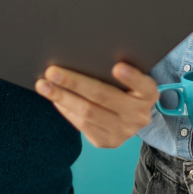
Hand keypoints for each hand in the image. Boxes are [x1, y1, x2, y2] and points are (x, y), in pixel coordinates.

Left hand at [35, 63, 157, 147]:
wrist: (131, 117)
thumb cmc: (126, 87)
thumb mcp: (130, 78)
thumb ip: (116, 68)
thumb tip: (80, 52)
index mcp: (149, 94)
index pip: (143, 85)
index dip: (131, 77)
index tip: (117, 66)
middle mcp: (139, 114)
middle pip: (104, 96)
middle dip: (75, 82)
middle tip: (52, 71)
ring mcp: (124, 131)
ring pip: (88, 113)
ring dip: (62, 97)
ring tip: (43, 85)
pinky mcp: (107, 141)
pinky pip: (82, 124)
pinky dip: (66, 109)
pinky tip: (54, 98)